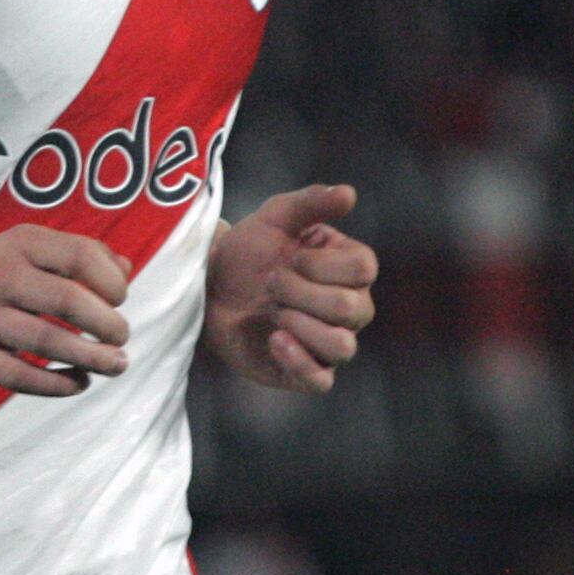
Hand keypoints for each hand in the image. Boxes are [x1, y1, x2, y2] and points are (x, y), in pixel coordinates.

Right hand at [0, 226, 133, 398]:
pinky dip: (59, 384)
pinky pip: (23, 377)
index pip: (80, 257)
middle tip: (122, 336)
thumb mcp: (26, 249)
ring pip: (48, 343)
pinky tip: (80, 382)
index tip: (119, 298)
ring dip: (93, 358)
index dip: (112, 282)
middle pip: (68, 302)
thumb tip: (125, 270)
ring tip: (117, 364)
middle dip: (108, 324)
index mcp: (18, 244)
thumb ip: (77, 254)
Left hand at [203, 184, 376, 392]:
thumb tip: (348, 193)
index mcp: (351, 269)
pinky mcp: (303, 372)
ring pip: (343, 346)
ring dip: (303, 325)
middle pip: (353, 308)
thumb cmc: (249, 251)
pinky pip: (321, 381)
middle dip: (303, 291)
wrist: (209, 287)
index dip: (323, 263)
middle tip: (272, 282)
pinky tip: (273, 339)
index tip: (292, 256)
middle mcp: (350, 308)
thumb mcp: (275, 218)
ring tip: (274, 312)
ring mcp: (328, 343)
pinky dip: (299, 361)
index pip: (364, 268)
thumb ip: (311, 203)